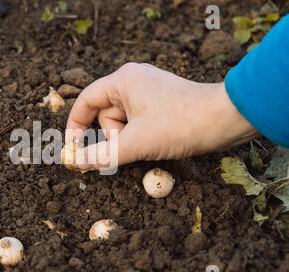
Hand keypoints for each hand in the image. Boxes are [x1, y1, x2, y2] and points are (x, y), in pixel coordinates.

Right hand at [65, 63, 259, 170]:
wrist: (225, 120)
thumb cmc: (180, 124)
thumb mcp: (136, 143)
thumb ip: (103, 154)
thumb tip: (77, 163)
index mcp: (123, 81)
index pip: (86, 101)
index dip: (75, 126)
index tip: (73, 149)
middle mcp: (133, 81)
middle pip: (105, 114)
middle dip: (114, 136)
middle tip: (131, 147)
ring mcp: (148, 91)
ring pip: (123, 122)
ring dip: (130, 139)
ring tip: (151, 143)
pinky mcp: (160, 103)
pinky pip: (138, 122)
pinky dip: (141, 136)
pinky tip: (157, 141)